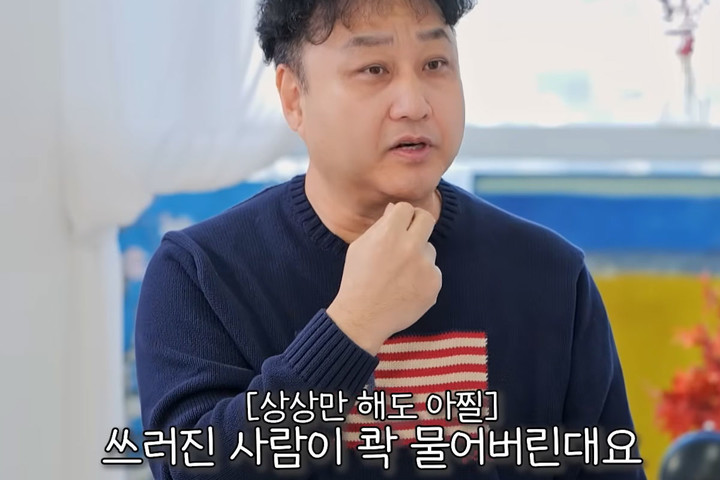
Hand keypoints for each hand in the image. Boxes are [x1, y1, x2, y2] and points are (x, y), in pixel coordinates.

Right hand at [326, 202, 441, 354]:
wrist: (363, 317)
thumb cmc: (357, 280)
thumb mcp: (360, 247)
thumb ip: (380, 226)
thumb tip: (394, 209)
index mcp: (389, 234)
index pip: (406, 208)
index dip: (400, 215)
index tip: (398, 224)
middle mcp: (410, 246)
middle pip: (427, 219)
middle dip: (418, 223)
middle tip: (410, 235)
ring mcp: (425, 266)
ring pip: (429, 249)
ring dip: (418, 256)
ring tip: (399, 275)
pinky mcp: (434, 284)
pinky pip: (433, 272)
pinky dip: (422, 278)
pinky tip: (405, 289)